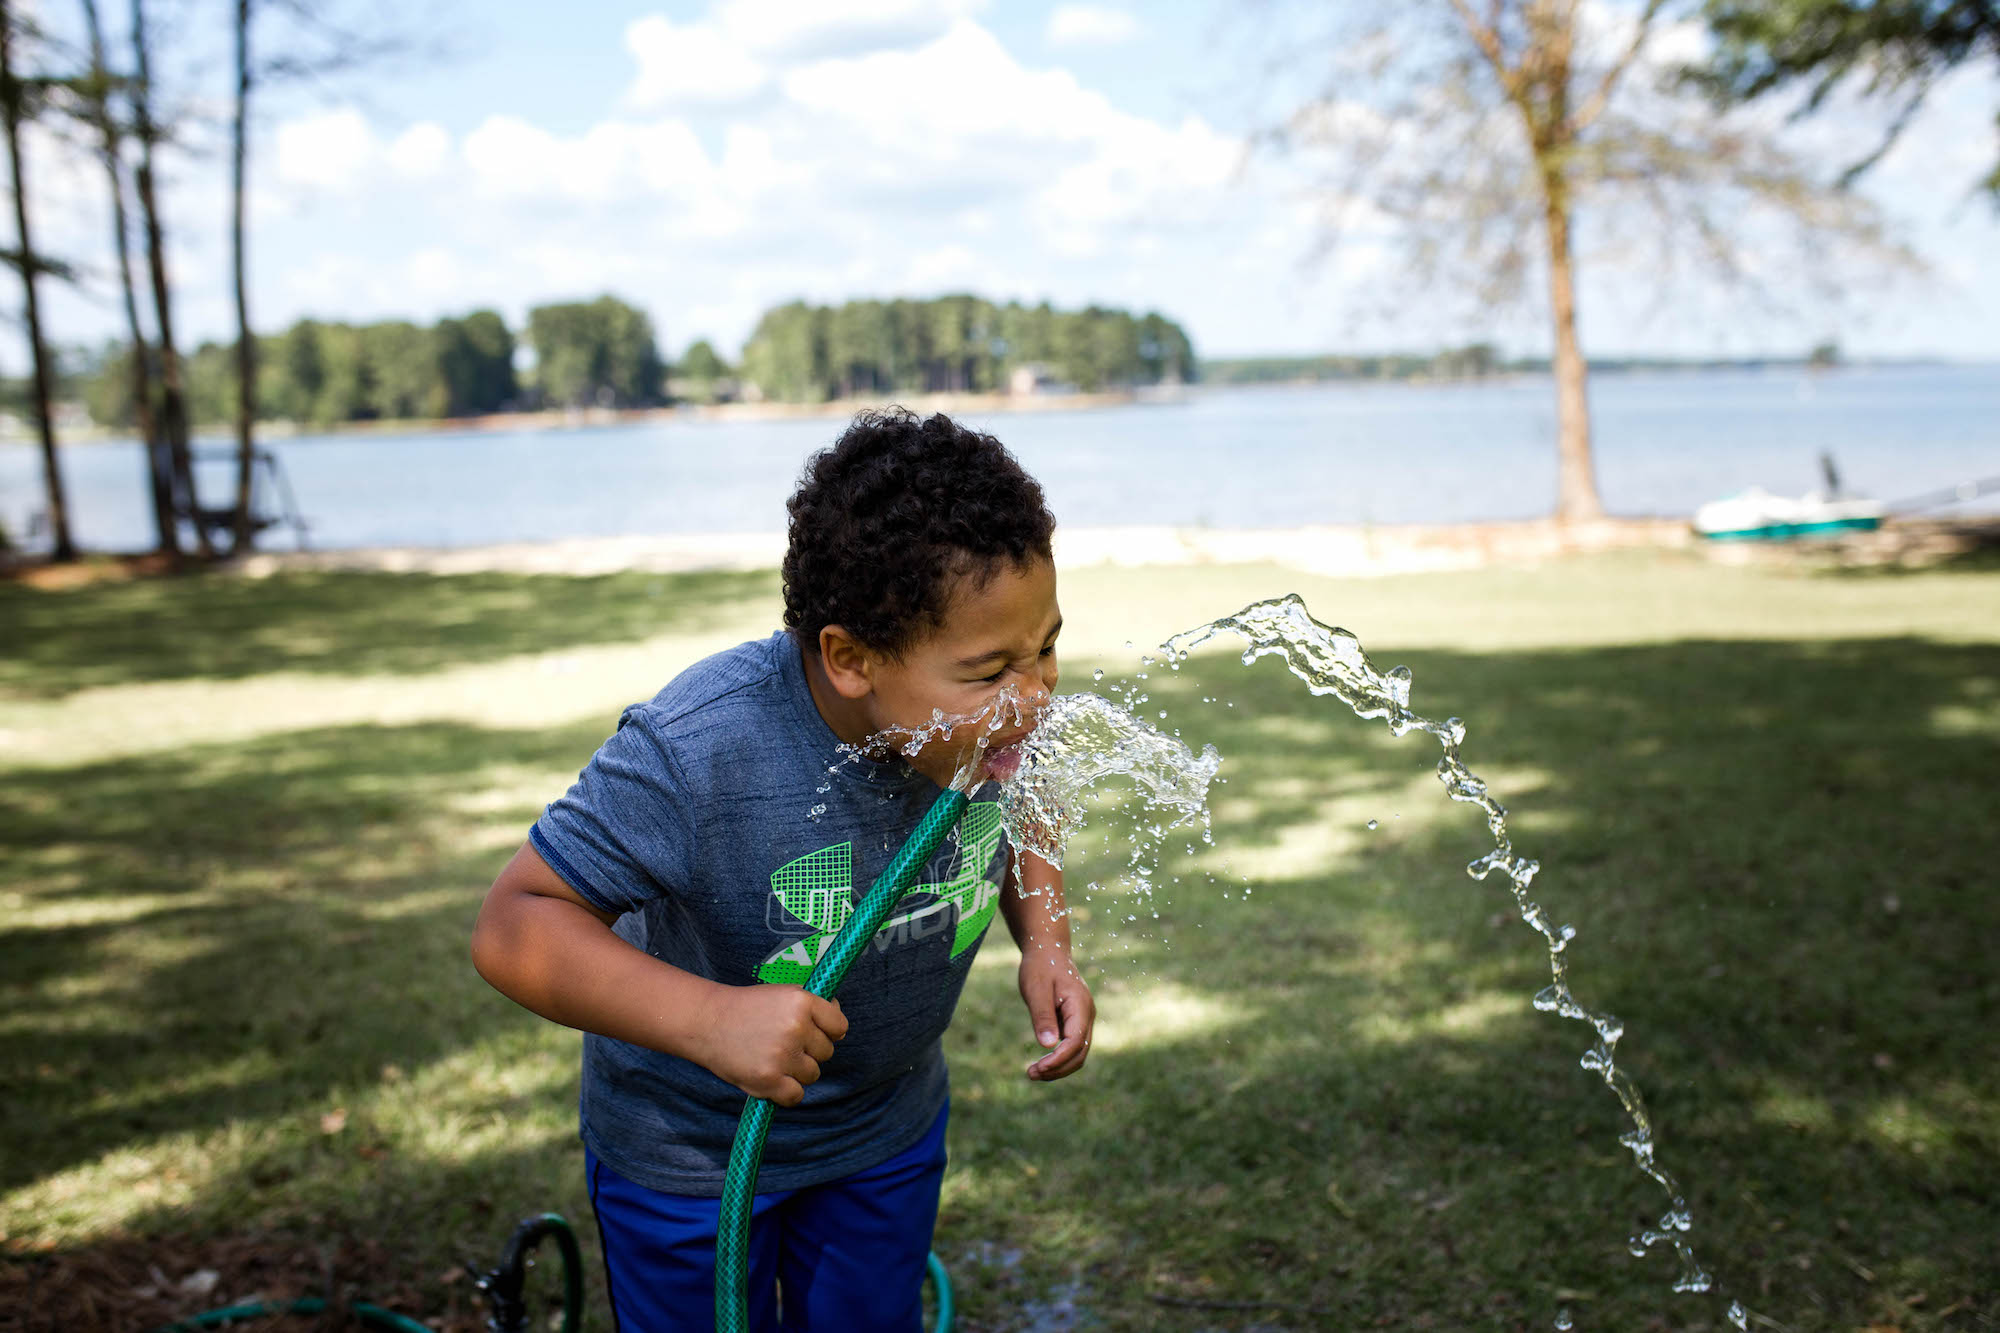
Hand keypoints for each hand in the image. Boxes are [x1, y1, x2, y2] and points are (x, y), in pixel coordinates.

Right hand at [694, 984, 847, 1106]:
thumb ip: (813, 1007)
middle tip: (782, 1043)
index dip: (829, 1031)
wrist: (707, 1022)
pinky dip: (786, 1092)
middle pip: (826, 1052)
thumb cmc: (748, 1008)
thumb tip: (840, 1028)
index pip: (839, 1026)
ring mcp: (782, 1055)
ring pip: (812, 1074)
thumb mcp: (783, 994)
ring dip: (797, 1071)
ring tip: (772, 1057)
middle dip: (809, 1051)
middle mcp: (796, 1027)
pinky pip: (796, 1095)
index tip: (814, 1032)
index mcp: (802, 1001)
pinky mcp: (768, 1080)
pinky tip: (772, 1077)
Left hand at [1018, 944, 1093, 1081]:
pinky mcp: (1074, 1022)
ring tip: (1032, 1073)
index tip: (1038, 1068)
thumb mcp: (1036, 989)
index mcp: (1080, 1006)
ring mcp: (1083, 1020)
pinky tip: (1041, 1063)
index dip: (1059, 1059)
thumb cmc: (1041, 966)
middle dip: (1058, 1068)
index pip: (1075, 1042)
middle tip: (1030, 1074)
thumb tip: (1047, 1046)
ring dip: (1058, 1067)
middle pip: (1080, 1053)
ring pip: (1077, 1053)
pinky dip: (1058, 1059)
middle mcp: (1087, 1015)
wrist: (1048, 951)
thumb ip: (1043, 1016)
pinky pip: (1071, 1047)